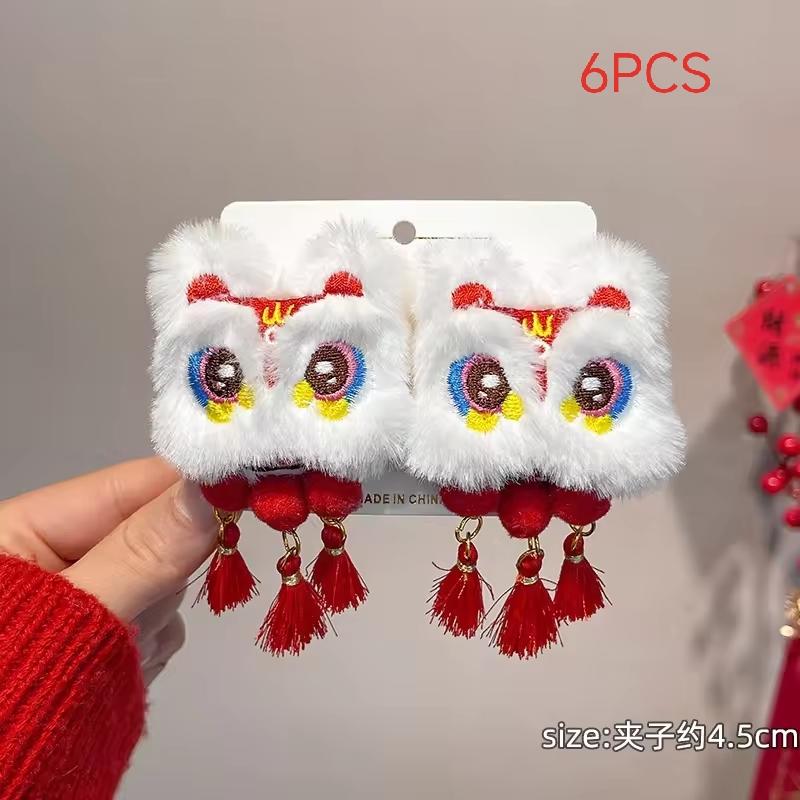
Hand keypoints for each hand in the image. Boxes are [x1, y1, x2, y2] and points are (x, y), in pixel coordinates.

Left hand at [0, 458, 217, 683]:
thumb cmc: (2, 699)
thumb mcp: (67, 620)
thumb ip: (141, 555)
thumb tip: (211, 492)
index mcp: (25, 530)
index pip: (129, 485)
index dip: (190, 484)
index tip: (247, 490)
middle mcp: (58, 557)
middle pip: (155, 531)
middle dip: (164, 572)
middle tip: (144, 609)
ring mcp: (87, 597)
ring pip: (163, 580)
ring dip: (156, 616)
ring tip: (119, 653)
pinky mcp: (107, 635)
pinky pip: (158, 620)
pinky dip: (152, 643)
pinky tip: (122, 667)